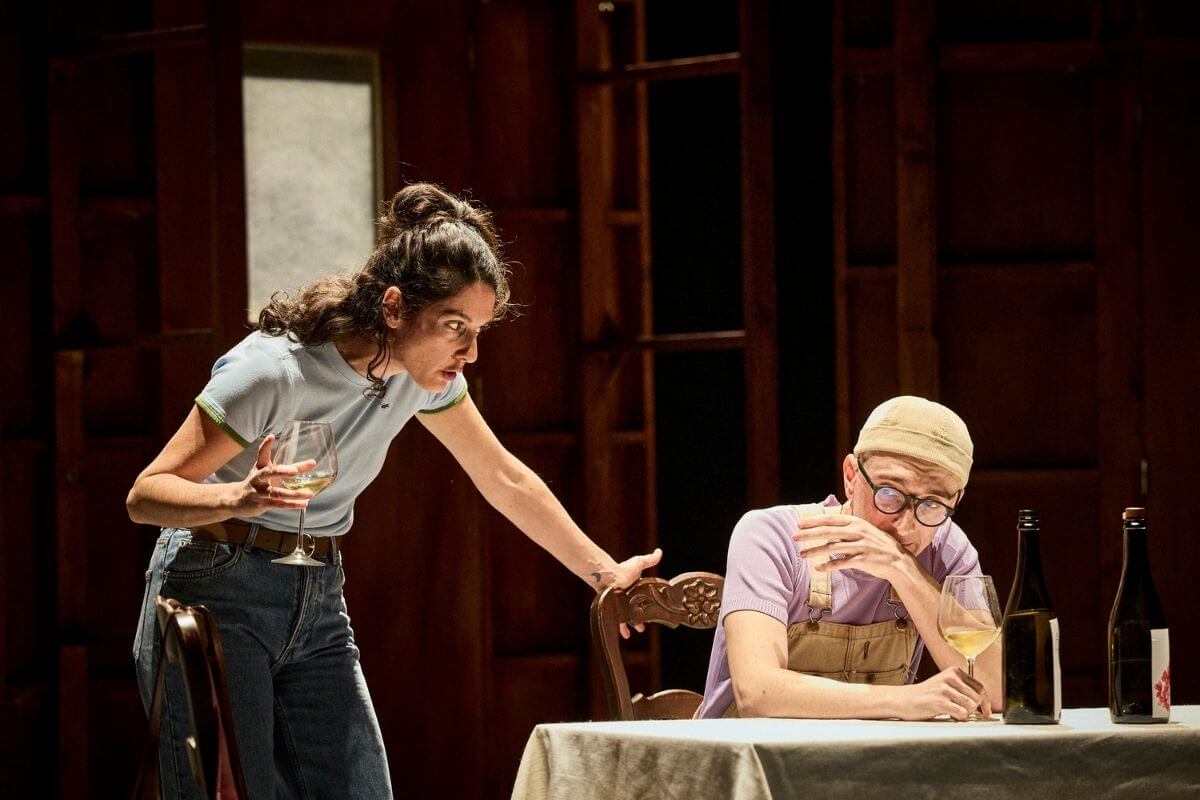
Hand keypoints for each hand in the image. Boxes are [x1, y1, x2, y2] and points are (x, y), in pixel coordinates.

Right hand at [227, 434, 318, 516]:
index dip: (265, 446)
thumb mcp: (265, 471)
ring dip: (293, 494)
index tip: (272, 436)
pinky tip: (304, 503)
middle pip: (268, 473)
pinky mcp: (261, 505)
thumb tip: (311, 462)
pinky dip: (292, 505)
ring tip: (309, 493)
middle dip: (281, 472)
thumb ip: (284, 466)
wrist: (236, 500)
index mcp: (259, 468)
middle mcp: (257, 479)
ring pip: (276, 493)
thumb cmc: (256, 482)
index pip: (261, 454)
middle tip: (295, 471)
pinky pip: (278, 505)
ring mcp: (259, 493)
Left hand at [595, 548, 663, 638]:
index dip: (648, 606)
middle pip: (635, 610)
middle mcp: (627, 597)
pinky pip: (619, 620)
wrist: (608, 577)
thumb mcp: (639, 563)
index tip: (653, 612)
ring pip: (628, 617)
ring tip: (637, 630)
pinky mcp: (615, 609)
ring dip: (632, 624)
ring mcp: (620, 603)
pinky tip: (625, 635)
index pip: (643, 599)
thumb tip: (659, 551)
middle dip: (640, 618)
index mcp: (635, 588)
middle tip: (644, 626)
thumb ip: (650, 559)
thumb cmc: (623, 569)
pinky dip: (622, 628)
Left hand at [792, 514, 907, 580]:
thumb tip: (826, 527)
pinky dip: (828, 566)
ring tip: (802, 554)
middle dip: (809, 534)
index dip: (814, 521)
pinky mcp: (863, 560)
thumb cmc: (878, 545)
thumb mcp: (864, 530)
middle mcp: (858, 532)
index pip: (831, 519)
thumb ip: (847, 528)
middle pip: (828, 531)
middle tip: (794, 537)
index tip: (799, 524)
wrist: (898, 561)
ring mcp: (861, 546)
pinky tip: (818, 568)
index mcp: (857, 522)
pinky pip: (841, 563)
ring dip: (815, 551)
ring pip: (832, 548)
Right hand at [902, 666, 990, 720]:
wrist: (903, 699)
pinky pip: (962, 713)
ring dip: (964, 713)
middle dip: (973, 709)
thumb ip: (962, 689)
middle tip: (963, 712)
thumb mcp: (945, 684)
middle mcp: (950, 677)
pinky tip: (948, 714)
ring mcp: (945, 689)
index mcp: (954, 671)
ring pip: (971, 706)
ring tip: (951, 711)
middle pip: (978, 698)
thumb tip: (983, 703)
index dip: (986, 702)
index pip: (980, 687)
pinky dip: (958, 718)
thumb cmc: (926, 695)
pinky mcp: (940, 701)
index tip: (986, 711)